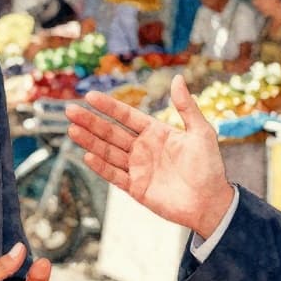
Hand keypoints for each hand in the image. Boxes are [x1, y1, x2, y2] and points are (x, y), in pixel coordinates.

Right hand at [66, 74, 232, 237]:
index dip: (109, 107)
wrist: (211, 202)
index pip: (126, 116)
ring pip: (108, 152)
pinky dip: (101, 166)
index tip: (90, 96)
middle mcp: (143, 148)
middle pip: (111, 132)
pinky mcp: (136, 188)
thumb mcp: (201, 132)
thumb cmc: (209, 166)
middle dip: (91, 121)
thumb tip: (177, 78)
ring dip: (90, 141)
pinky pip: (115, 175)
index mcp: (156, 132)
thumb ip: (187, 107)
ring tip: (72, 129)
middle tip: (70, 110)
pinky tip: (87, 156)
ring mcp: (138, 168)